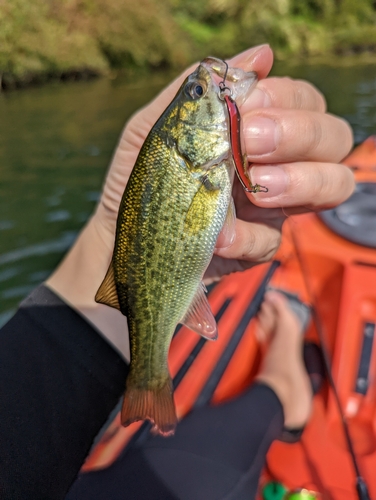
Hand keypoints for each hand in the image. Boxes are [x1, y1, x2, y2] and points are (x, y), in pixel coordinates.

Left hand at [46, 44, 353, 358]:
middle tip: (251, 145)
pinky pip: (274, 238)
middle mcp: (276, 161)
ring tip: (254, 191)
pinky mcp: (258, 244)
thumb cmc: (142, 178)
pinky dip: (248, 236)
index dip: (287, 99)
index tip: (246, 111)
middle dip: (299, 135)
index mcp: (256, 128)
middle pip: (332, 136)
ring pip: (332, 184)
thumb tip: (262, 54)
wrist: (122, 237)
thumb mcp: (157, 127)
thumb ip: (201, 89)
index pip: (303, 99)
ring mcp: (272, 205)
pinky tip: (220, 237)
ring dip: (300, 182)